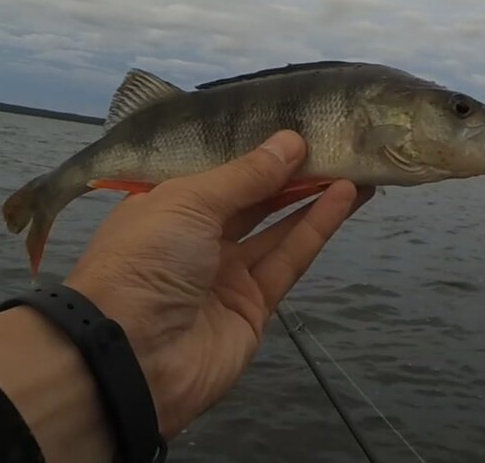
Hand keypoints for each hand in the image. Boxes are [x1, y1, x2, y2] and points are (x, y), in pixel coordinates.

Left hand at [64, 130, 375, 437]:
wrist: (132, 357)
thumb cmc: (145, 261)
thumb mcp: (188, 202)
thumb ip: (245, 175)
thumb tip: (290, 141)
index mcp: (165, 209)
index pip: (216, 173)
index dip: (255, 152)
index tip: (296, 127)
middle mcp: (194, 240)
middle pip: (251, 201)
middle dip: (290, 175)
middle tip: (333, 144)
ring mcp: (225, 276)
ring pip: (277, 229)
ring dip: (312, 198)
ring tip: (352, 166)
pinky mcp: (254, 307)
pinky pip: (289, 260)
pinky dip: (316, 228)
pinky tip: (345, 197)